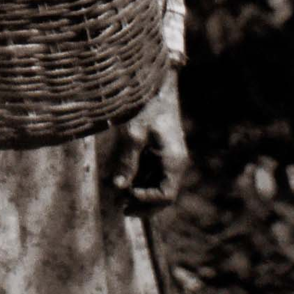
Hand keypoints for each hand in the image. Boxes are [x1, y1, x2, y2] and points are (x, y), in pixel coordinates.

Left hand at [112, 69, 187, 213]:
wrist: (157, 84)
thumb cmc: (147, 106)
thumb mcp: (134, 134)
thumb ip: (127, 162)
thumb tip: (118, 187)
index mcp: (173, 160)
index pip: (165, 195)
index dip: (146, 201)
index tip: (126, 196)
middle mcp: (175, 162)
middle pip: (164, 193)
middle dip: (144, 204)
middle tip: (122, 209)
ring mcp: (169, 156)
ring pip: (158, 184)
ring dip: (141, 192)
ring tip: (120, 199)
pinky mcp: (162, 150)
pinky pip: (154, 172)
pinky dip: (141, 180)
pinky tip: (125, 182)